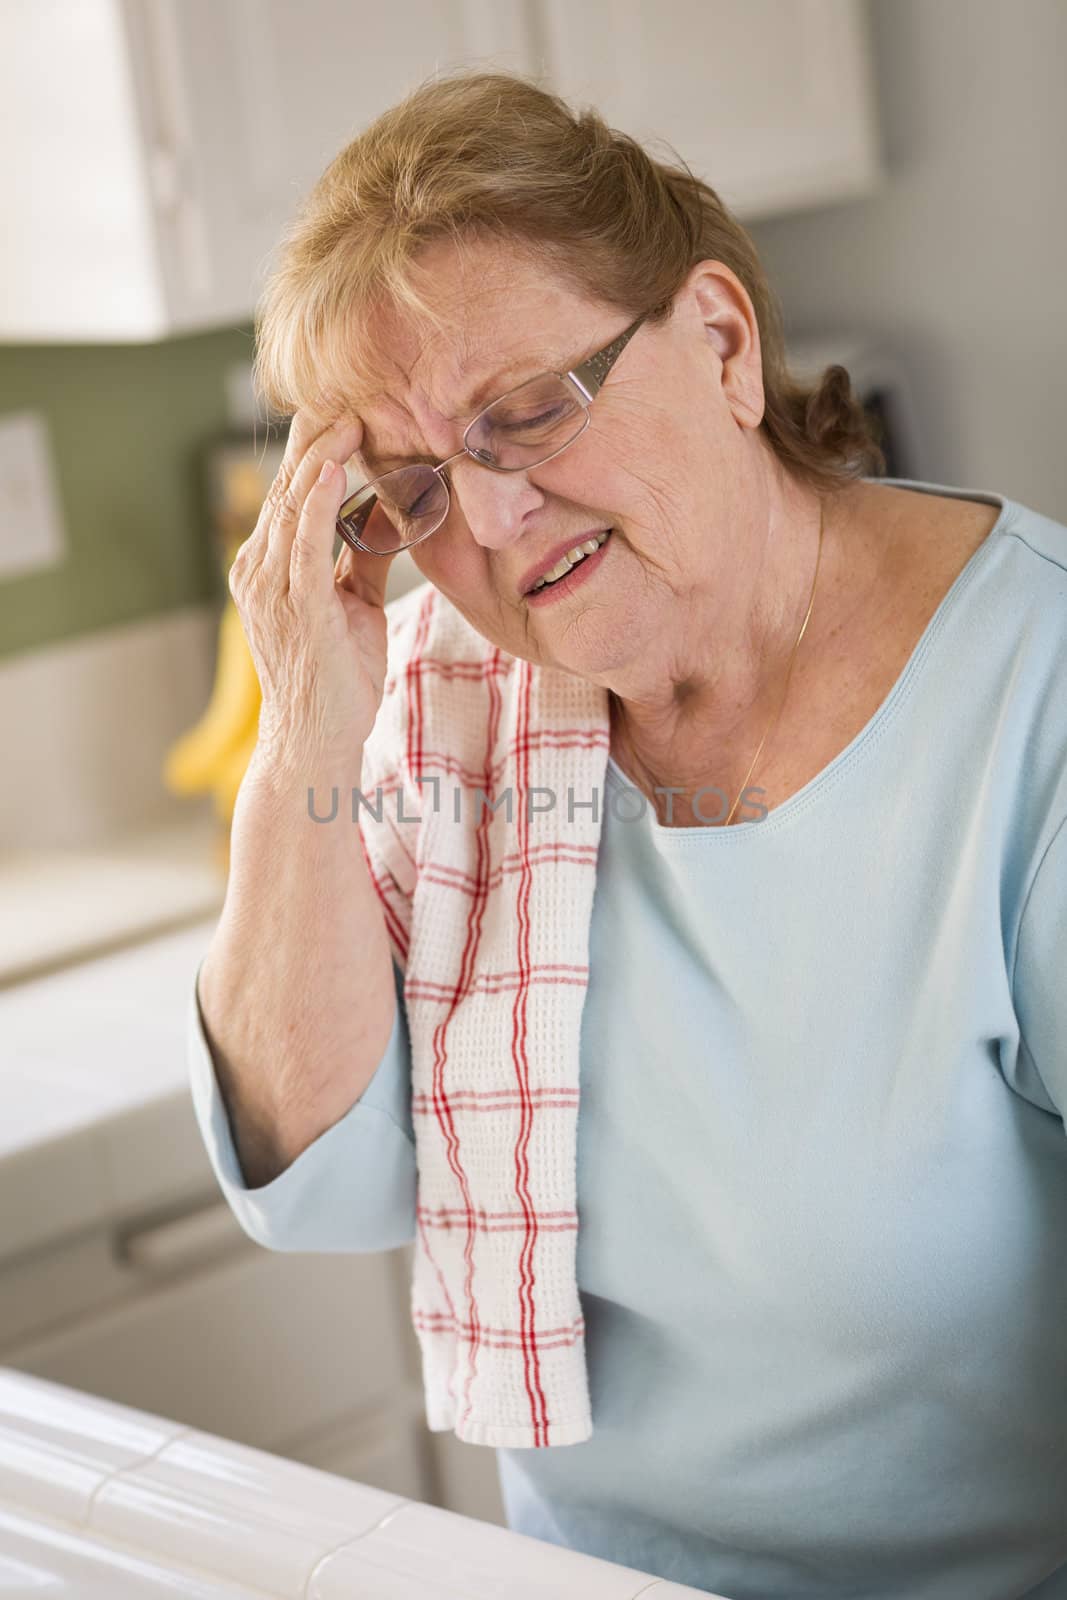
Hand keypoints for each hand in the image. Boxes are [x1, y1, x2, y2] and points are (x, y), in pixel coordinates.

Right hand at [226, 405, 398, 772]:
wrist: (318, 743)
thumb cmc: (337, 679)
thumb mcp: (355, 604)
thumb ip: (363, 556)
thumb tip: (389, 510)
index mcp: (269, 566)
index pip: (289, 492)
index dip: (315, 448)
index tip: (343, 406)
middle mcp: (259, 570)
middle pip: (285, 487)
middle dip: (316, 438)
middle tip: (348, 391)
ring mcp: (272, 589)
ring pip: (291, 507)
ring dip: (321, 458)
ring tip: (348, 416)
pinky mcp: (296, 610)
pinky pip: (303, 545)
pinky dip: (315, 505)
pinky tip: (331, 472)